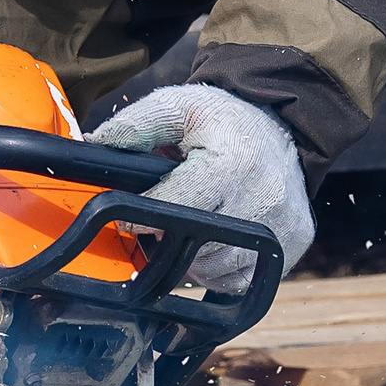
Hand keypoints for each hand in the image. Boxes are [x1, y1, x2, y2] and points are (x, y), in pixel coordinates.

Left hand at [93, 84, 311, 290]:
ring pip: (215, 270)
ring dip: (191, 257)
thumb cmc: (224, 119)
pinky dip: (219, 269)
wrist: (282, 126)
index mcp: (232, 165)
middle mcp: (262, 201)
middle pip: (194, 248)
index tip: (129, 219)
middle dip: (168, 239)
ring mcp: (282, 228)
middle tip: (161, 221)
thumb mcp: (179, 106)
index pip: (175, 209)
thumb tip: (91, 146)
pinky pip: (240, 278)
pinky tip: (214, 242)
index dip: (143, 218)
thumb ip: (135, 126)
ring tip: (190, 225)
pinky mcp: (294, 244)